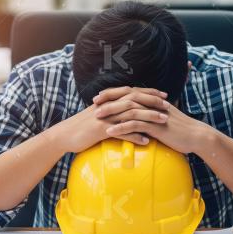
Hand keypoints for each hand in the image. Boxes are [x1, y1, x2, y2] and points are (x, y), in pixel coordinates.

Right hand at [54, 87, 168, 152]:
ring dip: (149, 117)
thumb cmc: (82, 127)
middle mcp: (108, 106)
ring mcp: (104, 117)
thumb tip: (127, 112)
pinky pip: (121, 132)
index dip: (149, 93)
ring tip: (163, 121)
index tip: (164, 95)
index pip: (132, 92)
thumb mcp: (98, 115)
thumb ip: (112, 111)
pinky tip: (147, 140)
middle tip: (168, 105)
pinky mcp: (100, 130)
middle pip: (134, 100)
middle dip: (153, 101)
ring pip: (131, 114)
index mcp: (109, 101)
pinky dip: (135, 136)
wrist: (64, 135)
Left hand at [100, 92, 214, 154]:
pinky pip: (135, 125)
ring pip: (128, 109)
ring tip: (97, 117)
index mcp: (153, 101)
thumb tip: (140, 119)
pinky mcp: (156, 126)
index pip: (130, 92)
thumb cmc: (180, 131)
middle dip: (109, 98)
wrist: (197, 136)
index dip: (114, 93)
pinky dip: (121, 128)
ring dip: (111, 112)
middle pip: (126, 97)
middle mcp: (152, 104)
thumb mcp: (164, 119)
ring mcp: (154, 114)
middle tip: (94, 102)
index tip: (100, 95)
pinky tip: (109, 132)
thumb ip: (152, 116)